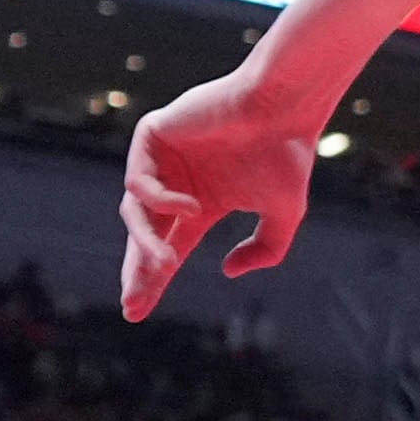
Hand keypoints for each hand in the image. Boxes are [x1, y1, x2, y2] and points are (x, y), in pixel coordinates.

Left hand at [119, 61, 329, 320]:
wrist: (284, 107)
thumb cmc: (288, 155)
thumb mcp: (285, 216)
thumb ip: (266, 250)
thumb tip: (227, 271)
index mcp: (204, 202)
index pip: (170, 245)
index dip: (153, 280)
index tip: (136, 313)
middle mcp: (178, 183)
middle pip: (145, 235)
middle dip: (137, 271)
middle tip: (131, 303)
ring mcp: (162, 160)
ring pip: (135, 212)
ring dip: (146, 242)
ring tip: (165, 263)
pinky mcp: (151, 136)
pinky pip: (139, 181)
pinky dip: (160, 200)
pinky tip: (190, 205)